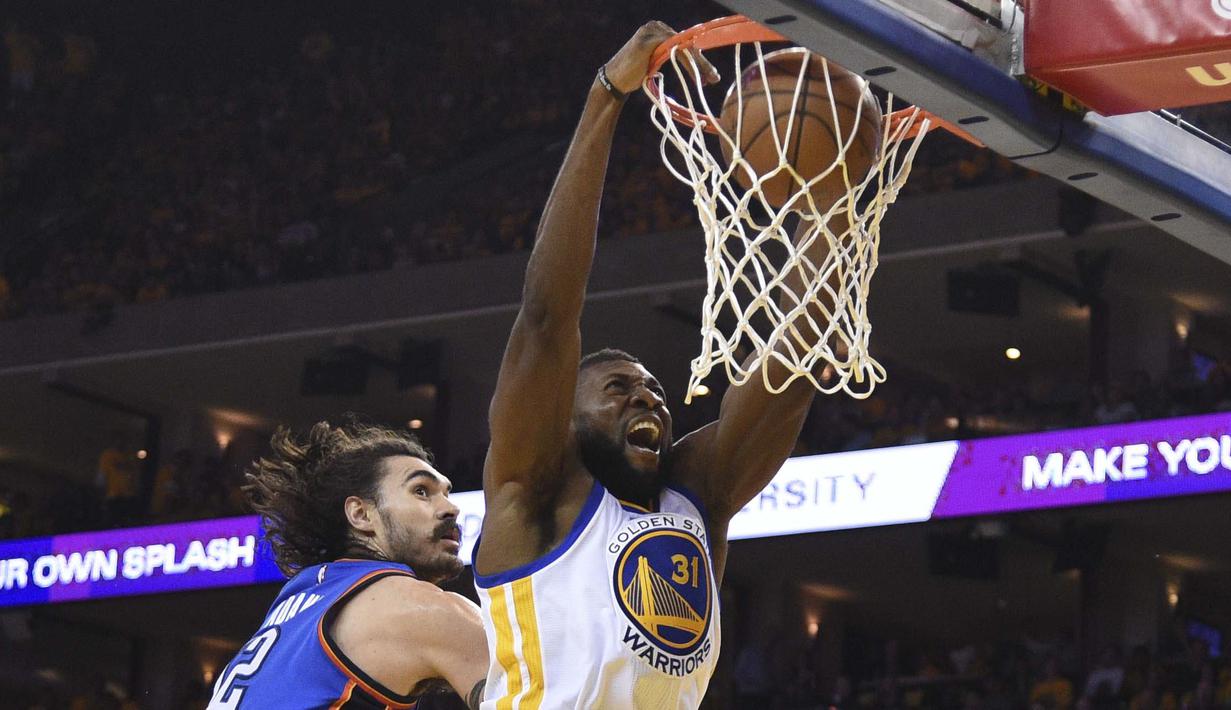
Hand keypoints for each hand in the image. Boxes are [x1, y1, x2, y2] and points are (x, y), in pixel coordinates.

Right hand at [603, 20, 718, 94]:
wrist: (614, 82)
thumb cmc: (634, 75)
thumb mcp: (656, 61)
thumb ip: (671, 55)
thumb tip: (694, 61)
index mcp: (659, 30)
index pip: (686, 42)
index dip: (701, 59)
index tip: (712, 76)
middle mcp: (656, 26)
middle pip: (687, 42)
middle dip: (703, 63)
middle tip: (715, 79)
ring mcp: (653, 31)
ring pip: (684, 46)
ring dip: (699, 64)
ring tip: (709, 79)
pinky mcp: (650, 40)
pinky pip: (676, 49)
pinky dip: (688, 62)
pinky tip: (696, 75)